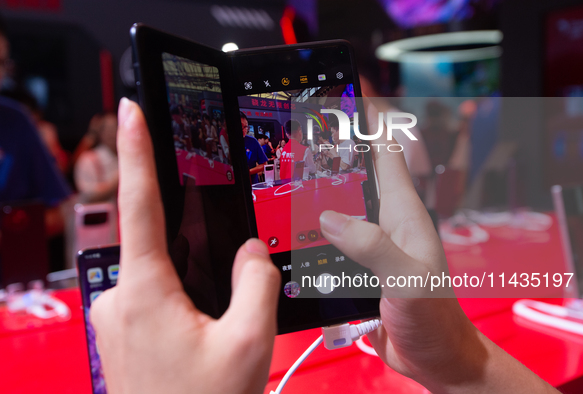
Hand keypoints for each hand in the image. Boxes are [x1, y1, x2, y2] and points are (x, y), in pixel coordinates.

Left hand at [90, 99, 279, 393]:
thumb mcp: (249, 343)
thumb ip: (256, 282)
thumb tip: (249, 252)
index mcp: (145, 292)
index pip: (139, 203)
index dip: (137, 150)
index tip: (130, 110)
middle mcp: (119, 300)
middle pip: (162, 245)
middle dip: (197, 255)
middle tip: (222, 301)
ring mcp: (116, 319)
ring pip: (162, 275)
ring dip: (193, 287)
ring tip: (216, 330)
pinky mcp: (121, 334)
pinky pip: (154, 297)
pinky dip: (181, 301)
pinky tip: (202, 333)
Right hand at [319, 101, 557, 392]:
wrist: (435, 356)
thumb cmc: (434, 318)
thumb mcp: (407, 280)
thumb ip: (372, 247)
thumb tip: (330, 217)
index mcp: (404, 215)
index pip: (387, 154)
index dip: (370, 122)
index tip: (348, 97)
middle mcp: (387, 223)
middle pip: (357, 175)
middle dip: (333, 152)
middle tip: (302, 135)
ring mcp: (373, 244)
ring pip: (340, 206)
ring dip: (318, 192)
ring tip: (288, 178)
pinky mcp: (360, 266)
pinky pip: (332, 239)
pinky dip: (313, 230)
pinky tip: (294, 231)